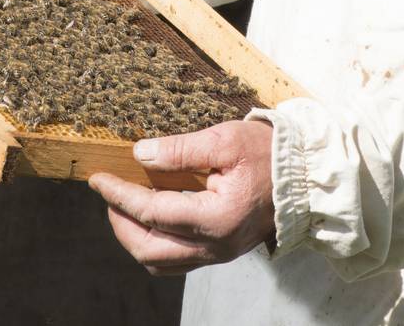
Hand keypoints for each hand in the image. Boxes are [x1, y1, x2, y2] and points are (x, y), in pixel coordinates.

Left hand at [88, 120, 275, 276]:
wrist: (305, 176)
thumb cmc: (269, 154)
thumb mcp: (224, 141)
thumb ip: (179, 150)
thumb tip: (139, 154)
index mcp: (217, 219)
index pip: (152, 213)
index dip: (119, 195)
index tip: (98, 179)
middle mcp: (216, 246)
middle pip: (149, 250)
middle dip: (120, 222)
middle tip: (108, 194)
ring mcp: (219, 254)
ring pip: (160, 262)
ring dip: (134, 237)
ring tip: (124, 206)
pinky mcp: (221, 252)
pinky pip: (177, 260)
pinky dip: (155, 242)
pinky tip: (151, 217)